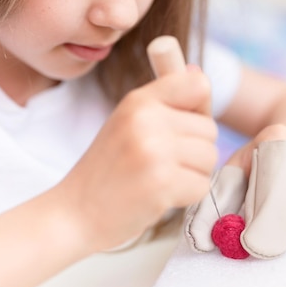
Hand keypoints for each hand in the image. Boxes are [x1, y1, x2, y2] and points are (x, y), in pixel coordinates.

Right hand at [57, 68, 217, 253]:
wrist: (75, 213)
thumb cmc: (107, 169)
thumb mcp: (129, 123)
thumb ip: (166, 101)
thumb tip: (200, 73)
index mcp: (139, 100)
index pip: (198, 85)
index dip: (198, 108)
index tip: (180, 127)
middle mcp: (146, 119)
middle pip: (209, 128)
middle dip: (194, 150)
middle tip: (160, 163)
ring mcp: (154, 151)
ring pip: (210, 157)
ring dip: (192, 174)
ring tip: (159, 179)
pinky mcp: (162, 183)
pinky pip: (202, 185)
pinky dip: (187, 196)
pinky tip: (159, 197)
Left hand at [185, 124, 285, 258]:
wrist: (281, 145)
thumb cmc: (251, 166)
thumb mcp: (229, 176)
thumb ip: (214, 203)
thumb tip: (202, 238)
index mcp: (277, 135)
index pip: (280, 178)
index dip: (268, 209)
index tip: (254, 231)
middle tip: (265, 227)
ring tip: (278, 214)